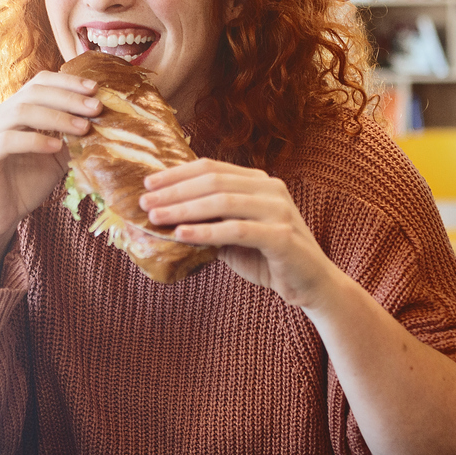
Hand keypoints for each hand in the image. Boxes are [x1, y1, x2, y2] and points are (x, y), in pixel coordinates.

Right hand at [0, 71, 100, 283]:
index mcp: (13, 110)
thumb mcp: (57, 157)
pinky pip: (7, 141)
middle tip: (96, 107)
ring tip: (83, 128)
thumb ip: (71, 137)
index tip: (95, 89)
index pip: (39, 83)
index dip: (67, 82)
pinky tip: (56, 147)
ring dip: (56, 117)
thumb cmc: (27, 184)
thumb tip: (101, 119)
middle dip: (68, 98)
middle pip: (33, 92)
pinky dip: (34, 141)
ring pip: (21, 112)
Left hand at [139, 159, 346, 309]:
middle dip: (174, 190)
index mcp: (259, 182)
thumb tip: (165, 217)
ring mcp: (279, 210)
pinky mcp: (282, 236)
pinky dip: (206, 231)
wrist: (311, 285)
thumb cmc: (269, 259)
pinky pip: (237, 230)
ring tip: (155, 217)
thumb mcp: (234, 236)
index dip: (178, 174)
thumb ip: (210, 222)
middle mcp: (271, 189)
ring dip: (184, 209)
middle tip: (144, 201)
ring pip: (222, 202)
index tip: (148, 184)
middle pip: (213, 181)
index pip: (212, 168)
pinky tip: (181, 235)